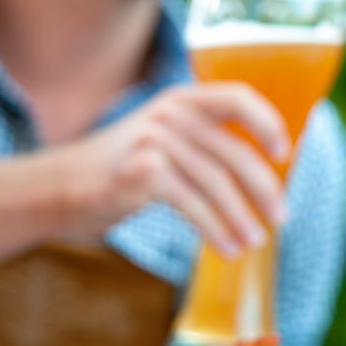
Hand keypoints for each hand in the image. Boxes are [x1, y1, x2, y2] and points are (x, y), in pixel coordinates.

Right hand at [54, 83, 289, 255]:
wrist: (60, 187)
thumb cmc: (126, 170)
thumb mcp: (167, 142)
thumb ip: (207, 145)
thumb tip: (268, 182)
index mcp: (183, 100)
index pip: (238, 97)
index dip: (268, 123)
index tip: (284, 154)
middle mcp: (171, 113)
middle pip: (236, 153)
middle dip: (265, 190)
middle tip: (282, 219)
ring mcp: (155, 140)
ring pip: (218, 184)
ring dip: (243, 218)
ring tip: (255, 243)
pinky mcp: (142, 171)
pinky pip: (194, 205)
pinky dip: (216, 230)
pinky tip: (227, 248)